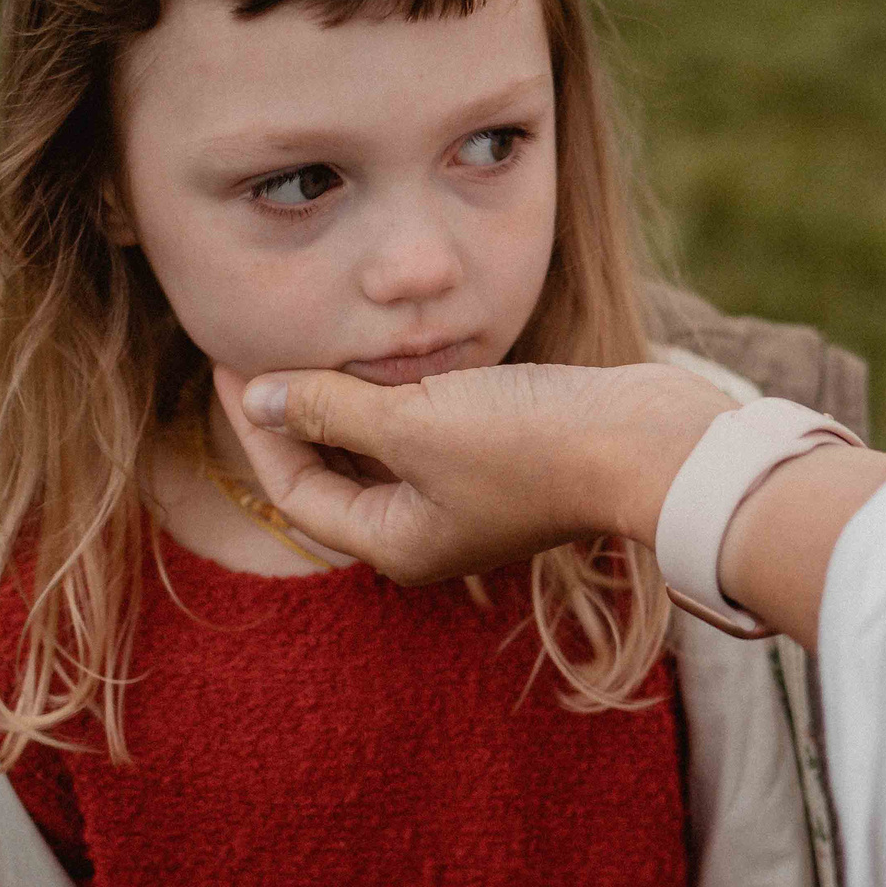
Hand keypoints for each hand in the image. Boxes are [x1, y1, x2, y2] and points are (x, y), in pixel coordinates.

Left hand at [215, 360, 736, 583]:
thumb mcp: (413, 422)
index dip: (258, 428)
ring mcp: (471, 498)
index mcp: (396, 543)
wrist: (648, 440)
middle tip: (267, 351)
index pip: (295, 491)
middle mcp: (429, 531)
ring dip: (351, 401)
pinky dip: (402, 396)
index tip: (236, 362)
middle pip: (336, 474)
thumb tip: (257, 398)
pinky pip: (430, 430)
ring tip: (323, 343)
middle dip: (300, 415)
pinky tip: (395, 353)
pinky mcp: (507, 460)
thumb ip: (328, 409)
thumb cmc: (530, 443)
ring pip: (384, 449)